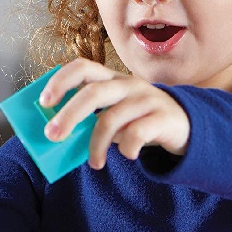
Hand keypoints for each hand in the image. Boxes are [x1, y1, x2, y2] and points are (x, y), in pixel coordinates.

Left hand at [39, 58, 189, 169]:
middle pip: (93, 93)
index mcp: (113, 79)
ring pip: (112, 119)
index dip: (60, 82)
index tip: (45, 102)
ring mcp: (147, 99)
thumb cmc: (141, 119)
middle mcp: (129, 84)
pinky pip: (137, 134)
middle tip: (52, 136)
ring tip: (95, 163)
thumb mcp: (117, 112)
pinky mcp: (163, 117)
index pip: (82, 67)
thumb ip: (93, 117)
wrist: (186, 124)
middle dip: (68, 115)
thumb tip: (58, 135)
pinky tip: (128, 155)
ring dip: (96, 145)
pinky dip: (127, 149)